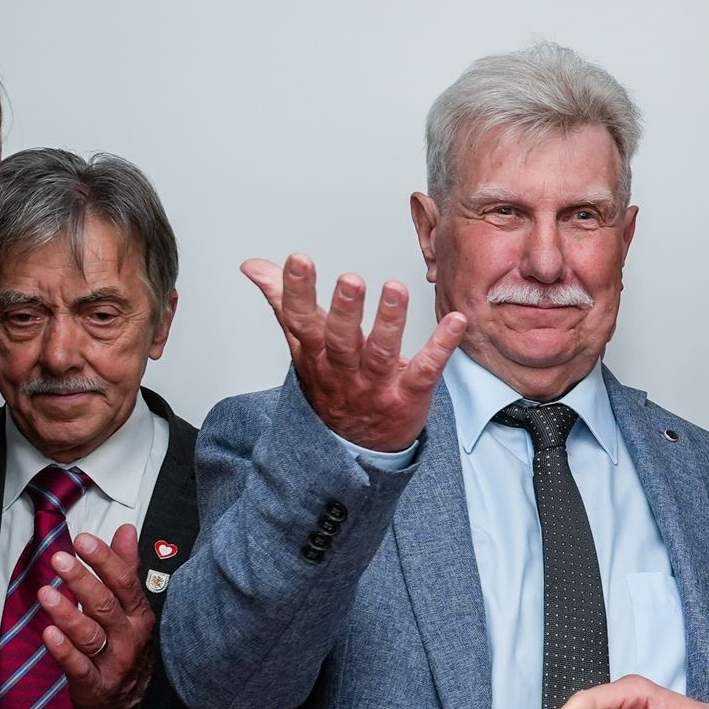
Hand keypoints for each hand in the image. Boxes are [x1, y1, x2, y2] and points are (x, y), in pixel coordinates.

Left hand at [37, 527, 158, 708]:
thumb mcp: (131, 608)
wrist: (130, 705)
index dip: (104, 560)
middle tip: (60, 559)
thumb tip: (126, 530)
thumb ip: (127, 568)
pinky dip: (64, 651)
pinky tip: (49, 634)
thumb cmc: (126, 647)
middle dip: (82, 580)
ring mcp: (113, 662)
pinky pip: (79, 667)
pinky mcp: (95, 685)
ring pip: (90, 635)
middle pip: (105, 605)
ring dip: (67, 613)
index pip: (124, 582)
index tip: (84, 540)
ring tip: (46, 593)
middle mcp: (129, 636)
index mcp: (138, 614)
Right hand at [242, 254, 463, 452]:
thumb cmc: (333, 384)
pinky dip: (441, 348)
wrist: (355, 447)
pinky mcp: (407, 396)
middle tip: (350, 280)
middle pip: (340, 340)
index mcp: (315, 353)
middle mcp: (343, 369)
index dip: (296, 291)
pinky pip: (425, 371)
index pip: (301, 320)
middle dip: (345, 311)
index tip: (297, 261)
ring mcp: (375, 385)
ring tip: (396, 289)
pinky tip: (455, 322)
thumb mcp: (302, 345)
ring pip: (380, 354)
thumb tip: (254, 266)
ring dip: (389, 322)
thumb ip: (283, 302)